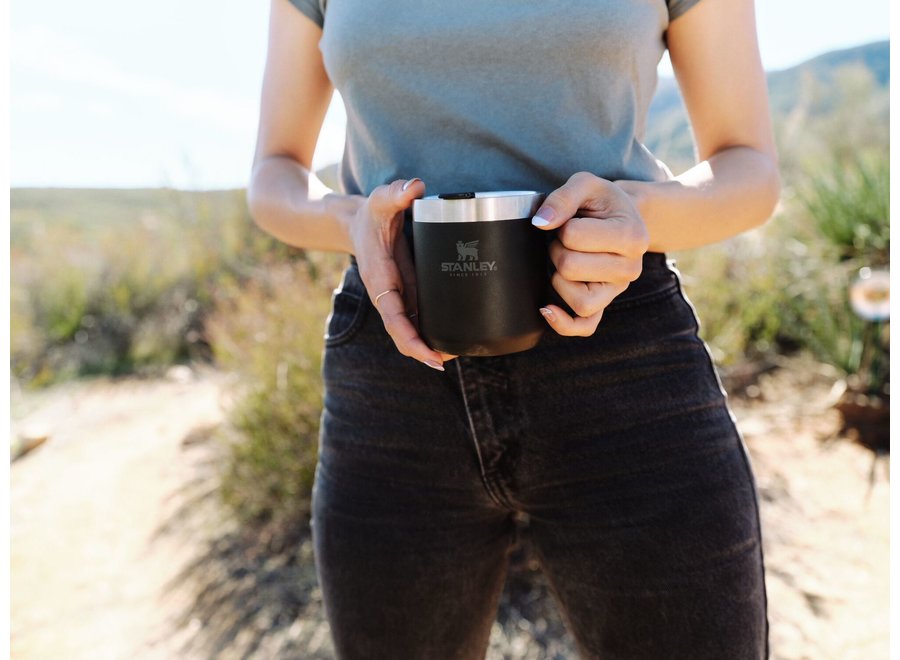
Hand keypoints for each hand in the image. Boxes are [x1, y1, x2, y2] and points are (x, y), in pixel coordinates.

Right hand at [349, 178, 454, 370]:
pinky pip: (418, 319)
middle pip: (403, 333)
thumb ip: (397, 193)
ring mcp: (398, 297)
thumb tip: (416, 186)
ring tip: (456, 354)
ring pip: (411, 330)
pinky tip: (452, 338)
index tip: (430, 356)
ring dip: (429, 345)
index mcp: (381, 280)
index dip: (411, 340)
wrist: (359, 221)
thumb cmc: (372, 213)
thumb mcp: (382, 199)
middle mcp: (388, 294)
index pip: (394, 319)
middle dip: (422, 351)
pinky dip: (432, 331)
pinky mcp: (407, 293)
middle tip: (446, 361)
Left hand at [531, 172, 649, 336]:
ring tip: (568, 257)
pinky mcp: (603, 305)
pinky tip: (547, 309)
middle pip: (569, 267)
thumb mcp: (586, 184)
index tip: (575, 220)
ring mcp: (617, 290)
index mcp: (632, 236)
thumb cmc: (601, 201)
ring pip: (576, 298)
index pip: (572, 236)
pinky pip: (585, 326)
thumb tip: (541, 223)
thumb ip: (562, 197)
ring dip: (559, 276)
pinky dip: (564, 323)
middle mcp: (631, 268)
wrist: (621, 217)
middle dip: (558, 249)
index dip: (563, 225)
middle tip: (569, 238)